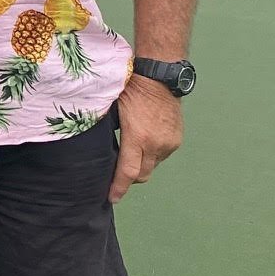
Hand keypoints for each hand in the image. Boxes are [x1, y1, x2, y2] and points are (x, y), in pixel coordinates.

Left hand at [111, 75, 181, 199]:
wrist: (159, 77)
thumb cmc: (131, 90)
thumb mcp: (113, 111)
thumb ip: (109, 133)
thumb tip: (99, 148)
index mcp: (138, 138)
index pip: (127, 172)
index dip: (119, 188)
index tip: (112, 198)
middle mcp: (156, 145)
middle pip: (141, 175)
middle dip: (129, 179)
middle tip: (116, 178)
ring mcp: (169, 143)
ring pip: (152, 166)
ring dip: (141, 166)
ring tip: (129, 155)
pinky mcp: (176, 140)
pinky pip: (161, 156)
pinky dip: (151, 156)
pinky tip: (142, 145)